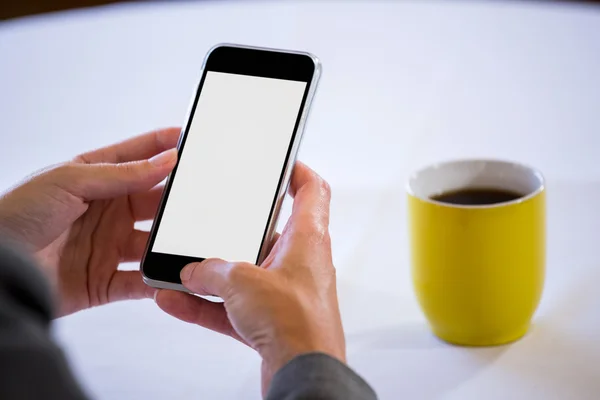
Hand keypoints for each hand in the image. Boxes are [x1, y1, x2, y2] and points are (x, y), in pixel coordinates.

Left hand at [0, 128, 179, 316]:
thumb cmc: (18, 215)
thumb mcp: (70, 181)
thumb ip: (121, 174)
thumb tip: (165, 161)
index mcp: (93, 180)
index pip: (135, 157)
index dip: (161, 146)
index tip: (189, 139)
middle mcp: (105, 212)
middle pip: (152, 201)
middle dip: (176, 199)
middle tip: (202, 195)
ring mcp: (107, 247)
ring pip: (153, 243)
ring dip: (171, 242)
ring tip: (192, 238)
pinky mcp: (105, 282)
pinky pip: (141, 282)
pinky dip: (159, 281)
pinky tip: (175, 275)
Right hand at [155, 162, 344, 394]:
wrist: (303, 374)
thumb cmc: (296, 324)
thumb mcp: (242, 282)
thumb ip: (212, 272)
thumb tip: (195, 272)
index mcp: (308, 239)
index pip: (312, 191)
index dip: (297, 171)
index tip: (280, 162)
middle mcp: (300, 263)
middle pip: (269, 234)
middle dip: (236, 230)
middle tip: (212, 222)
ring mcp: (285, 293)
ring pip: (245, 274)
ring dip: (212, 274)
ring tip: (181, 270)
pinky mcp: (272, 322)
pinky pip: (233, 308)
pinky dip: (207, 305)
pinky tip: (176, 302)